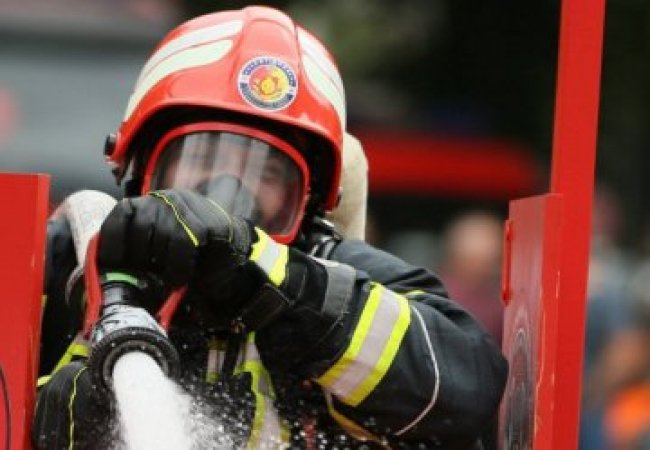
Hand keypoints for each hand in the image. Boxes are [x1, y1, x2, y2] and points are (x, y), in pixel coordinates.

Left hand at [97, 189, 252, 289]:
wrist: (229, 250)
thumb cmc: (188, 254)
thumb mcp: (157, 249)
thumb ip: (136, 251)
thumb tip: (107, 271)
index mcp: (149, 204)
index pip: (122, 213)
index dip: (113, 241)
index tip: (112, 264)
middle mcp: (167, 200)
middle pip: (141, 225)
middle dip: (141, 257)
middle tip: (148, 274)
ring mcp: (190, 207)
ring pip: (164, 234)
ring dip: (163, 263)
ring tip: (167, 278)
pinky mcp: (209, 221)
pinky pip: (187, 242)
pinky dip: (179, 266)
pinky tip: (180, 276)